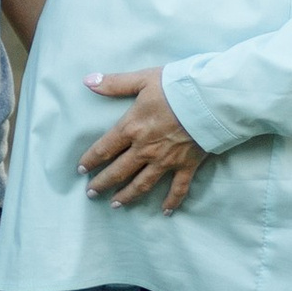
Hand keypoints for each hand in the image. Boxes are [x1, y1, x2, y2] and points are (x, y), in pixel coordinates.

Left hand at [80, 68, 203, 211]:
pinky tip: (165, 212)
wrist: (210, 100)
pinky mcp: (187, 165)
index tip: (81, 170)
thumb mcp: (143, 79)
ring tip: (115, 205)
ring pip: (142, 184)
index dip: (90, 160)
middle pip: (119, 171)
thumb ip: (115, 83)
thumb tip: (87, 81)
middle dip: (102, 183)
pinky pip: (178, 188)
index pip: (104, 148)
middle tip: (91, 193)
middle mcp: (145, 149)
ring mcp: (166, 160)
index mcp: (132, 128)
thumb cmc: (177, 86)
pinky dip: (171, 201)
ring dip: (127, 196)